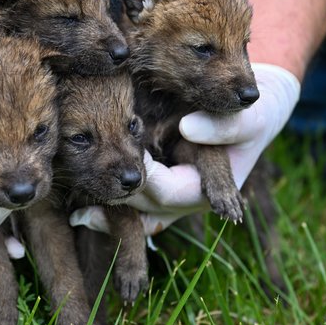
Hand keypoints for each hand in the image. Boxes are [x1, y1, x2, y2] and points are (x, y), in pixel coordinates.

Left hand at [70, 63, 299, 235]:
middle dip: (117, 198)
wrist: (243, 111)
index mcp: (206, 187)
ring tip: (75, 213)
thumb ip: (224, 126)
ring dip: (107, 213)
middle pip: (146, 205)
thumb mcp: (246, 118)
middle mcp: (184, 197)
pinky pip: (132, 202)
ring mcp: (168, 192)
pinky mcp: (155, 182)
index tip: (121, 159)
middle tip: (83, 193)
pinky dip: (108, 204)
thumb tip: (189, 128)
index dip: (145, 179)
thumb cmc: (250, 116)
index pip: (169, 191)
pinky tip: (78, 206)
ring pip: (136, 212)